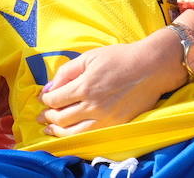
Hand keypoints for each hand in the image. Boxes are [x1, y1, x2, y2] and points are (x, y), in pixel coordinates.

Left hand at [37, 36, 182, 136]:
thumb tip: (49, 88)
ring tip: (51, 130)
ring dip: (60, 132)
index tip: (43, 99)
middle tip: (42, 117)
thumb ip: (66, 73)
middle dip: (48, 118)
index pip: (55, 100)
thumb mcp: (88, 57)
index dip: (45, 100)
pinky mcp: (119, 125)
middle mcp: (94, 107)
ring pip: (76, 133)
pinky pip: (94, 136)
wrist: (151, 67)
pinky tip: (73, 134)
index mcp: (84, 87)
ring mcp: (107, 119)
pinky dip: (79, 136)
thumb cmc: (119, 58)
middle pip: (62, 119)